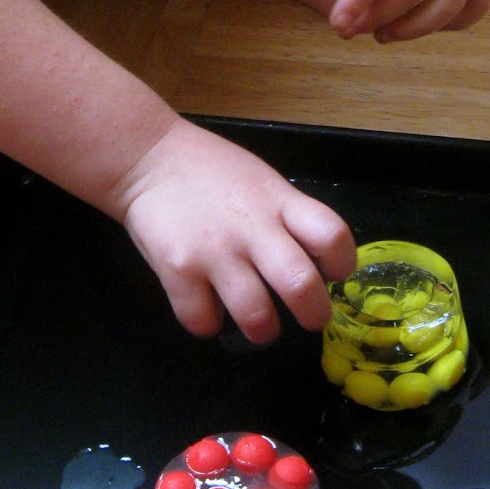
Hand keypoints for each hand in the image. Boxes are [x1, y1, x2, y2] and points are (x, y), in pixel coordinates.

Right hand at [117, 118, 355, 342]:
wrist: (147, 158)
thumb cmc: (210, 170)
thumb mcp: (263, 181)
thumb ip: (288, 217)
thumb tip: (315, 263)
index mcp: (279, 201)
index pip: (332, 236)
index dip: (341, 263)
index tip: (332, 273)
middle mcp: (252, 228)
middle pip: (301, 285)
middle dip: (314, 314)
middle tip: (309, 318)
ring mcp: (214, 252)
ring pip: (256, 316)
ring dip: (263, 330)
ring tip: (259, 324)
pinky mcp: (177, 271)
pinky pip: (203, 321)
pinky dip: (209, 324)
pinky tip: (209, 308)